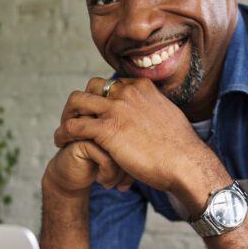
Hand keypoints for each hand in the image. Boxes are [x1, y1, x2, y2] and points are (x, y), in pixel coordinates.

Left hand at [54, 77, 219, 194]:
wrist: (186, 163)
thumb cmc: (181, 149)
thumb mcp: (168, 116)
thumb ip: (154, 111)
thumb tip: (152, 116)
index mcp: (141, 87)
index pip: (110, 84)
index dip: (99, 99)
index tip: (95, 115)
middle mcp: (126, 92)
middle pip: (90, 87)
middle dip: (80, 104)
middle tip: (74, 121)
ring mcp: (115, 108)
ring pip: (76, 102)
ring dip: (66, 116)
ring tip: (63, 132)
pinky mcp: (106, 129)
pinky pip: (72, 126)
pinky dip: (62, 134)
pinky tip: (61, 143)